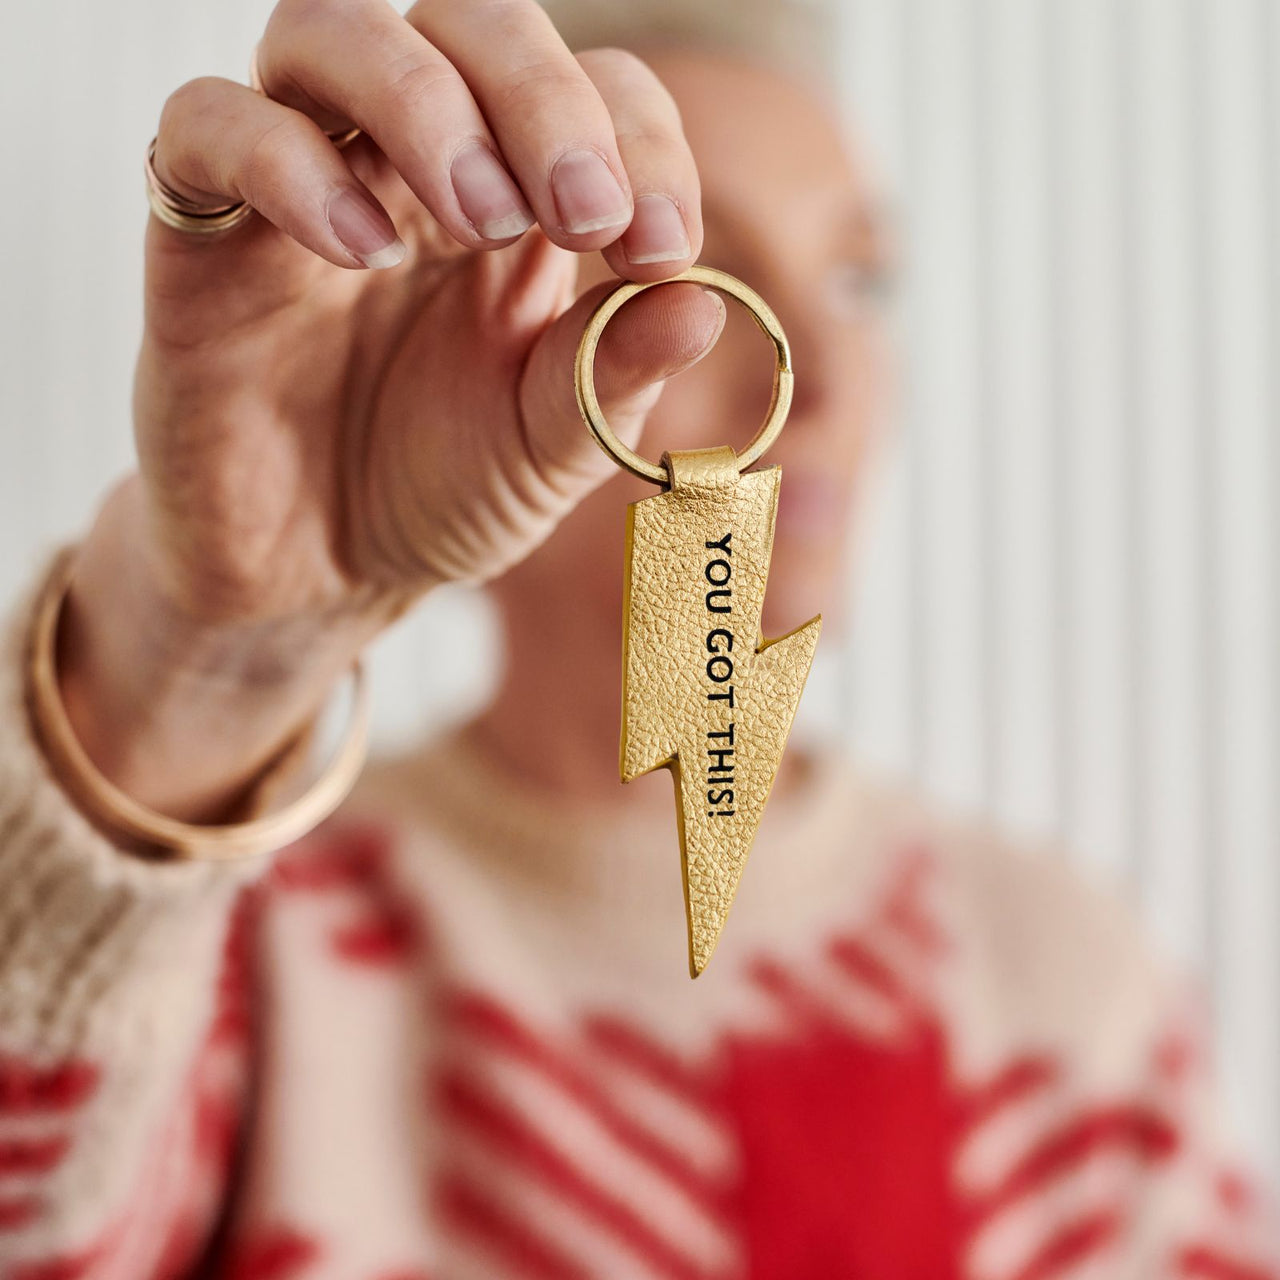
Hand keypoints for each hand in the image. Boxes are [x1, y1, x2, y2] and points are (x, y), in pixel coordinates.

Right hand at [59, 0, 723, 821]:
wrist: (324, 575)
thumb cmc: (441, 495)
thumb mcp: (552, 447)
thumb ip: (614, 374)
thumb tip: (705, 301)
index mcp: (521, 204)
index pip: (593, 87)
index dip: (638, 140)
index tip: (660, 247)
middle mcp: (413, 166)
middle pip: (469, 21)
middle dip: (544, 99)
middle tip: (583, 214)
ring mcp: (304, 183)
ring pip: (332, 31)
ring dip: (426, 103)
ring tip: (481, 222)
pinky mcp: (204, 234)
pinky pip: (208, 127)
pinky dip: (287, 163)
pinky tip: (361, 251)